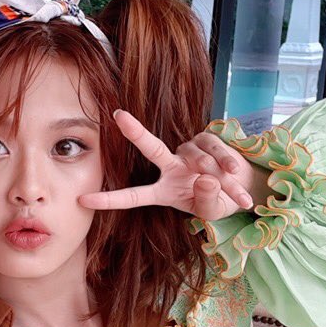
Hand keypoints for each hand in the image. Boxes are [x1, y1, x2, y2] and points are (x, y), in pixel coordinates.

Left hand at [78, 110, 256, 220]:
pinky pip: (216, 150)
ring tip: (235, 194)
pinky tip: (236, 173)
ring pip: (201, 160)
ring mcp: (188, 152)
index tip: (82, 200)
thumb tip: (204, 178)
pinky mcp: (207, 140)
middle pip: (151, 148)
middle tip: (118, 115)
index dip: (108, 200)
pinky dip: (228, 164)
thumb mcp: (212, 211)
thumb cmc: (219, 201)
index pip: (132, 196)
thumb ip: (207, 201)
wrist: (244, 187)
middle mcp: (171, 167)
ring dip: (220, 178)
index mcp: (163, 191)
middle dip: (135, 131)